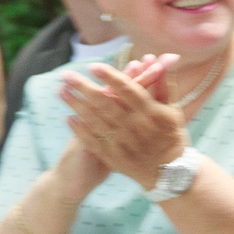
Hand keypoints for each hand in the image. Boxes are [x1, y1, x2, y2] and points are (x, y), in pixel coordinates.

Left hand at [60, 56, 188, 186]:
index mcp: (150, 112)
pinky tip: (68, 118)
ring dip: (76, 105)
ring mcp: (122, 142)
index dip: (110, 77)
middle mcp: (134, 126)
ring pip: (95, 120)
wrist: (169, 173)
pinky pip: (93, 141)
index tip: (93, 66)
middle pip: (105, 103)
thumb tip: (163, 61)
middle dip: (83, 87)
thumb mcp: (173, 110)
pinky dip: (80, 130)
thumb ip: (165, 86)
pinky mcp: (113, 157)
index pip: (127, 90)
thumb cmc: (171, 136)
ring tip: (61, 91)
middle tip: (66, 75)